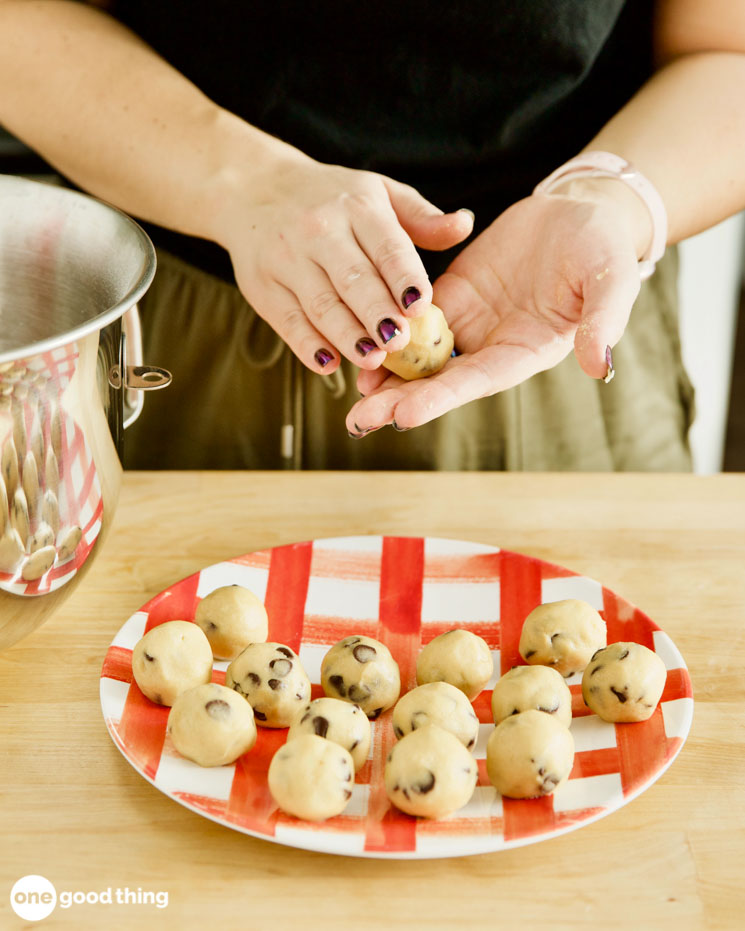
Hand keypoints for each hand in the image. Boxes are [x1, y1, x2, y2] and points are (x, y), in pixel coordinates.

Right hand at [217, 154, 472, 373]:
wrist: (254, 189)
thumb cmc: (331, 198)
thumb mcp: (378, 193)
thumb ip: (422, 217)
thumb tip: (464, 225)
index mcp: (358, 206)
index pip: (387, 245)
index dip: (404, 276)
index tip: (421, 304)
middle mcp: (320, 230)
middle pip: (353, 279)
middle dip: (376, 313)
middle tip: (399, 342)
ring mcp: (288, 259)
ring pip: (321, 304)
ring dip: (346, 335)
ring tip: (371, 361)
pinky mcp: (263, 286)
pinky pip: (288, 321)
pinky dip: (307, 345)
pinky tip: (329, 365)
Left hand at [346, 183, 648, 432]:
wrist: (580, 213)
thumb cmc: (602, 248)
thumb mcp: (610, 280)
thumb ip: (603, 321)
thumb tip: (600, 365)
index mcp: (526, 351)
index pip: (478, 381)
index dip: (441, 398)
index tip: (403, 415)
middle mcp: (492, 346)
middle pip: (440, 381)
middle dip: (399, 401)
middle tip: (359, 421)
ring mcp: (469, 324)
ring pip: (420, 358)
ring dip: (386, 379)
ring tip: (351, 401)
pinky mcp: (452, 296)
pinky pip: (413, 320)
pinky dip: (388, 335)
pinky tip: (357, 345)